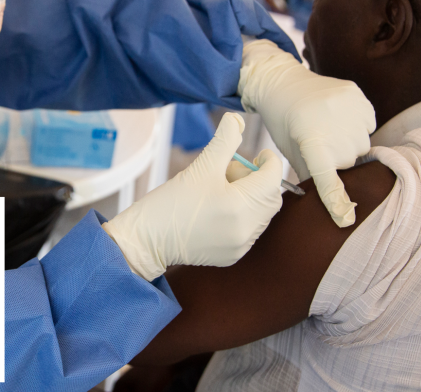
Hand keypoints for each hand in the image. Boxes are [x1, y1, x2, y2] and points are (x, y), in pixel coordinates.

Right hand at [102, 113, 282, 281]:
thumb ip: (224, 140)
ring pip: (262, 214)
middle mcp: (245, 229)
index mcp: (240, 205)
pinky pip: (250, 230)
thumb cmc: (171, 202)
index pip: (273, 178)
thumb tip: (236, 119)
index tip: (259, 155)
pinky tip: (218, 210)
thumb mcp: (200, 166)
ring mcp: (240, 245)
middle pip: (271, 198)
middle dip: (260, 181)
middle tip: (233, 172)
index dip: (269, 162)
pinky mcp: (233, 255)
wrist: (147, 239)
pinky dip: (243, 216)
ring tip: (222, 192)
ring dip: (251, 199)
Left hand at [238, 40, 375, 226]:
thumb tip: (332, 200)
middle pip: (350, 162)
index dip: (336, 200)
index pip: (328, 178)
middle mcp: (333, 125)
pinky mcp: (358, 97)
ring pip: (362, 145)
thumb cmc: (285, 124)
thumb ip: (311, 174)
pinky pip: (368, 124)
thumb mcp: (291, 151)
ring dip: (349, 145)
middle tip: (320, 145)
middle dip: (338, 161)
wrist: (285, 85)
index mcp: (311, 141)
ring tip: (328, 130)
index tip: (345, 219)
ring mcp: (349, 108)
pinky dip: (357, 127)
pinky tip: (338, 119)